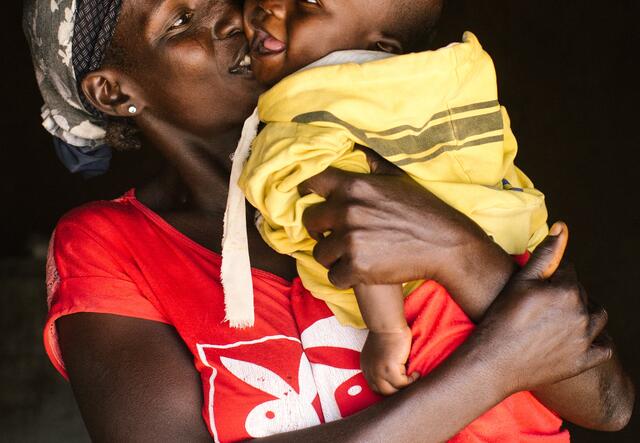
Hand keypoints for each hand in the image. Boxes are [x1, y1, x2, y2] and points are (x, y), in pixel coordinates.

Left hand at [299, 153, 489, 289]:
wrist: (445, 245)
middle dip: (319, 230)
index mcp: (354, 186)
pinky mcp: (357, 267)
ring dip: (331, 257)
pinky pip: (333, 276)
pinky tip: (360, 272)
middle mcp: (348, 211)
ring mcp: (351, 240)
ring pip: (319, 253)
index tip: (306, 200)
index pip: (311, 182)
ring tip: (350, 256)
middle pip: (309, 221)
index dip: (305, 192)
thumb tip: (356, 146)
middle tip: (333, 236)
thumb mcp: (397, 177)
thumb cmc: (422, 209)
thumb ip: (371, 163)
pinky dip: (344, 277)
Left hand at [361, 326, 417, 395]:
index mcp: (366, 368)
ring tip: (413, 378)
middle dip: (397, 390)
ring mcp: (379, 373)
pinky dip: (412, 380)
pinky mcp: (390, 371)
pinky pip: (403, 384)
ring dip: (404, 387)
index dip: (389, 387)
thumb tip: (397, 374)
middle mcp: (370, 372)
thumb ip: (381, 364)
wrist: (387, 325)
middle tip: (409, 384)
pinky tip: (416, 373)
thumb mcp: (378, 352)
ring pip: (393, 391)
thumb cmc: (386, 333)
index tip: (400, 385)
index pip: (376, 387)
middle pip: (384, 392)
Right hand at [472, 223, 612, 394]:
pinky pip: (604, 347)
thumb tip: (562, 227)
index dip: (551, 278)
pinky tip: (580, 337)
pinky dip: (597, 340)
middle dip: (565, 295)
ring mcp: (585, 340)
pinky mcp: (584, 361)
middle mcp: (582, 314)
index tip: (535, 288)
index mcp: (568, 291)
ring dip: (585, 313)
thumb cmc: (503, 318)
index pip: (569, 274)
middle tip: (540, 305)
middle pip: (581, 295)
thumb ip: (546, 253)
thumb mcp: (521, 281)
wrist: (494, 361)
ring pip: (597, 318)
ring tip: (561, 316)